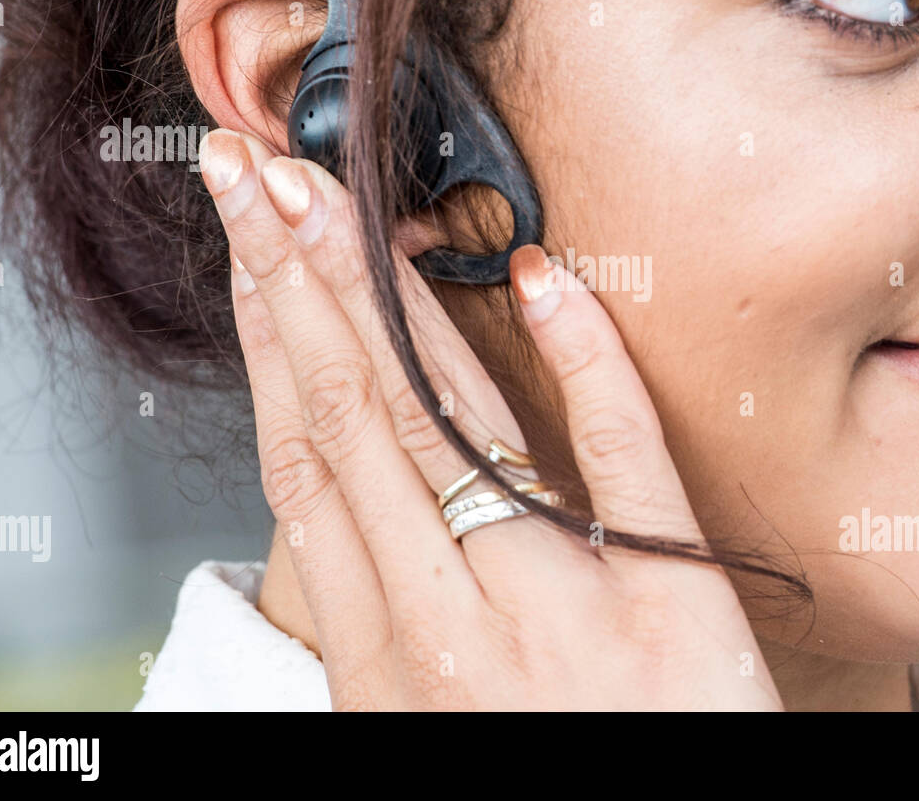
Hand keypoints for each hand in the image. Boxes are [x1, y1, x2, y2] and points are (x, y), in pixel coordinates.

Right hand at [197, 128, 781, 709]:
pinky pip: (624, 457)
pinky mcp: (674, 594)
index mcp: (383, 655)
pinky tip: (543, 278)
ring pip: (454, 423)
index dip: (265, 343)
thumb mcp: (414, 711)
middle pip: (356, 418)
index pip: (306, 463)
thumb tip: (334, 486)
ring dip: (389, 300)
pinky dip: (585, 361)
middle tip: (258, 177)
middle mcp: (456, 620)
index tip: (244, 251)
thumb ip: (379, 603)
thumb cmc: (542, 771)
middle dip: (296, 283)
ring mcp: (567, 600)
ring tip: (338, 203)